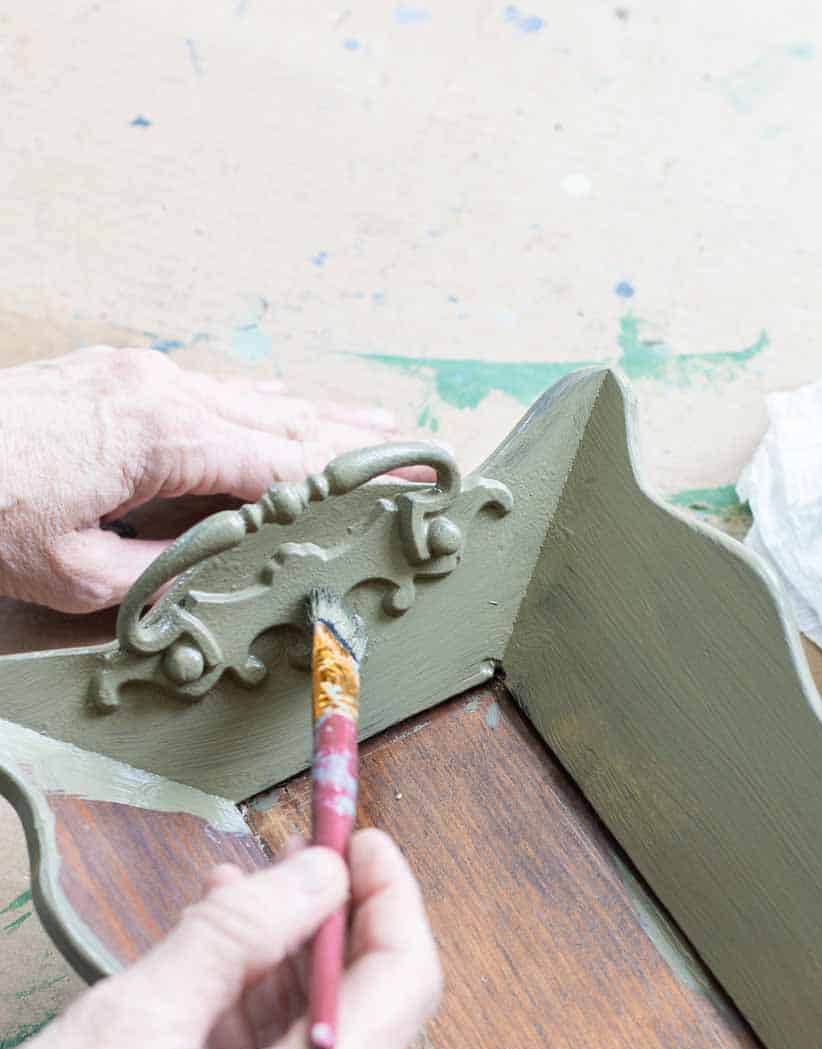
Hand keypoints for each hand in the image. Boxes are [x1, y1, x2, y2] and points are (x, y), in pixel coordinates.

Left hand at [0, 347, 426, 612]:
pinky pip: (210, 390)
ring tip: (380, 428)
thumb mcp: (76, 576)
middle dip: (358, 444)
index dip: (352, 485)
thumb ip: (162, 576)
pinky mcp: (113, 375)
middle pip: (285, 422)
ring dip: (320, 417)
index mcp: (164, 437)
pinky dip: (261, 404)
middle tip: (421, 455)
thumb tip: (216, 579)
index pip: (283, 467)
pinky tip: (288, 405)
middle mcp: (162, 391)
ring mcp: (137, 374)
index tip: (409, 492)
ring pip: (252, 399)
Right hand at [0, 830, 440, 1048]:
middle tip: (275, 866)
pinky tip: (214, 996)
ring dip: (287, 986)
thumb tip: (319, 874)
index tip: (361, 841)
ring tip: (224, 919)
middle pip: (368, 1021)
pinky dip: (266, 1047)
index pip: (404, 982)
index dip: (389, 897)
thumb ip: (241, 937)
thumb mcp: (129, 1023)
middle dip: (323, 936)